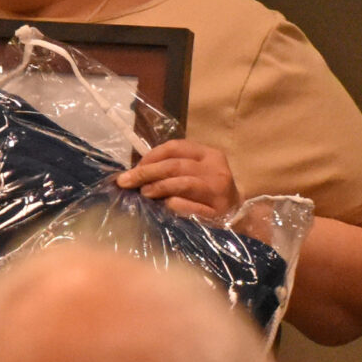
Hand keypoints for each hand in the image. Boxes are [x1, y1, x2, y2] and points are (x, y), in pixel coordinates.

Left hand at [117, 140, 240, 220]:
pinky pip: (188, 205)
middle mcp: (216, 169)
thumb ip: (171, 167)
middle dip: (145, 173)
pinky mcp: (217, 212)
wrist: (235, 215)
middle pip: (174, 165)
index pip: (175, 147)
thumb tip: (133, 171)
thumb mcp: (193, 172)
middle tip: (125, 182)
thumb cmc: (206, 191)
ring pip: (182, 183)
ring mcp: (219, 191)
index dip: (151, 156)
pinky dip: (172, 204)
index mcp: (209, 154)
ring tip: (144, 193)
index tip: (134, 167)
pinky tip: (164, 206)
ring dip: (157, 187)